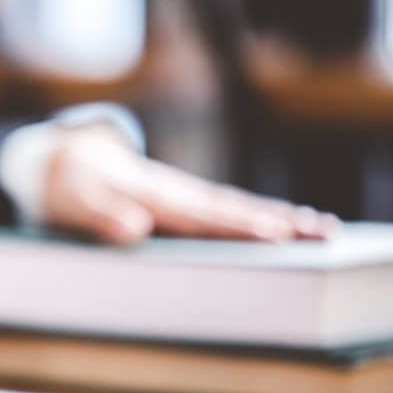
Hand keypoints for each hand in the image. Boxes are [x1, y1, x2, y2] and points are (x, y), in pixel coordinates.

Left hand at [42, 125, 339, 243]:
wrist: (66, 158)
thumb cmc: (67, 185)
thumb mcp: (73, 200)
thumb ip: (100, 215)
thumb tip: (134, 229)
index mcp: (155, 196)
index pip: (204, 216)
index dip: (239, 226)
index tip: (277, 235)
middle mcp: (179, 193)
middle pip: (236, 209)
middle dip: (281, 221)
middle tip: (326, 233)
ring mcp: (186, 196)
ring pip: (240, 208)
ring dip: (282, 218)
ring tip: (327, 230)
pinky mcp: (186, 203)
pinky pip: (229, 211)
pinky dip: (262, 217)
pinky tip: (290, 227)